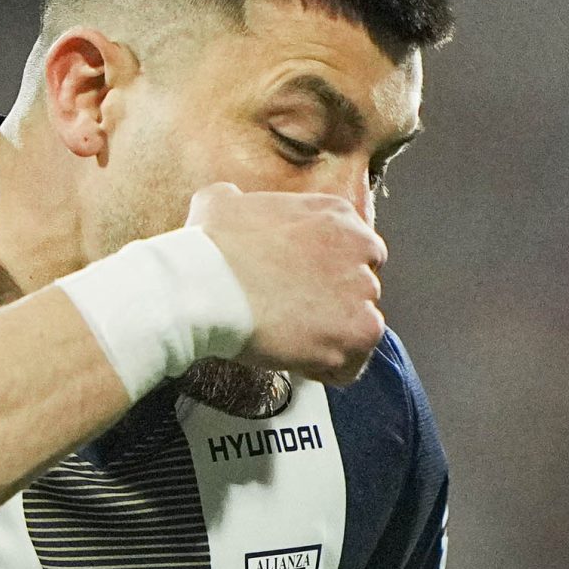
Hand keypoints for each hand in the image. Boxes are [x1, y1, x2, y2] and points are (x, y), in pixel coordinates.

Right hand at [187, 183, 386, 386]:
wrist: (206, 286)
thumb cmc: (212, 246)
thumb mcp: (223, 200)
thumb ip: (241, 201)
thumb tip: (229, 203)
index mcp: (336, 214)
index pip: (355, 249)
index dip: (328, 273)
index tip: (304, 287)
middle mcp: (360, 248)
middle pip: (362, 287)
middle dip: (333, 304)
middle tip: (295, 315)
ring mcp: (361, 292)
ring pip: (360, 324)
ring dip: (331, 336)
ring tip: (292, 341)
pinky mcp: (357, 333)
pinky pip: (352, 362)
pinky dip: (326, 368)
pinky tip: (295, 361)